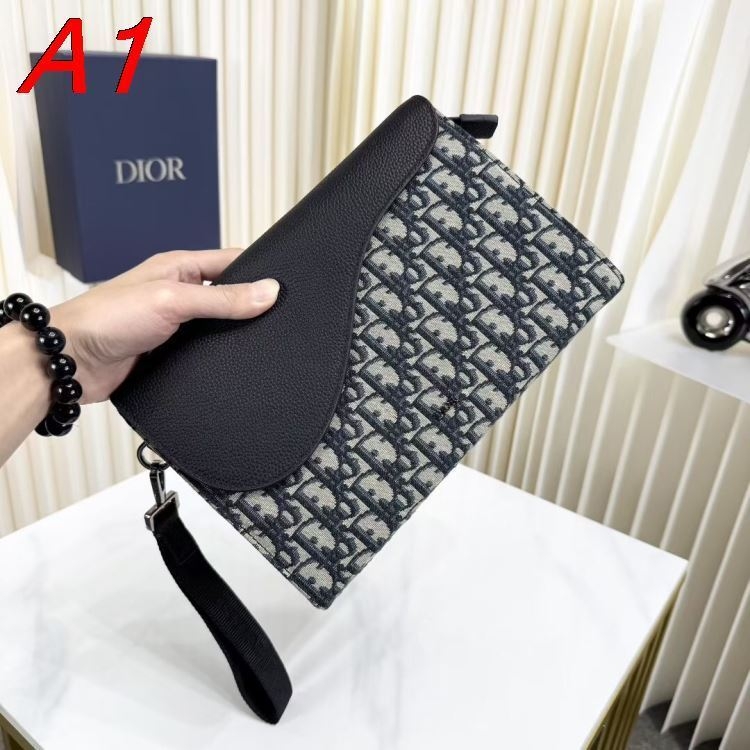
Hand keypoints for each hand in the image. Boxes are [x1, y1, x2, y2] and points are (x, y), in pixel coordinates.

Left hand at [52, 249, 278, 402]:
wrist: (69, 362)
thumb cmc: (106, 318)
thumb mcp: (172, 300)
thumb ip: (221, 299)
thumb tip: (268, 291)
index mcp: (179, 267)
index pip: (231, 262)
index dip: (259, 271)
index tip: (284, 285)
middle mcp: (178, 294)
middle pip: (229, 296)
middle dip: (251, 306)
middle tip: (278, 317)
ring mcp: (175, 326)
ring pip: (219, 328)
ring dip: (234, 336)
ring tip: (260, 342)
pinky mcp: (171, 355)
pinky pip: (205, 355)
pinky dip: (219, 359)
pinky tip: (233, 364)